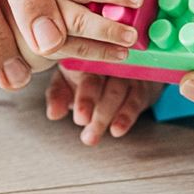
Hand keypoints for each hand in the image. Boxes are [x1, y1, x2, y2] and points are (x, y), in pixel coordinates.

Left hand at [45, 69, 162, 144]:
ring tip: (92, 137)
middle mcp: (107, 61)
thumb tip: (53, 113)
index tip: (81, 118)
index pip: (86, 75)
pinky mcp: (140, 85)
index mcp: (85, 57)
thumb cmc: (85, 75)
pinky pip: (135, 101)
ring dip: (106, 118)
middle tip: (88, 135)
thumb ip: (57, 95)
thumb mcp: (66, 82)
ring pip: (118, 93)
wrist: (121, 67)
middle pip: (104, 85)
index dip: (85, 98)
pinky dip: (126, 117)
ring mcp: (126, 71)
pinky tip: (117, 130)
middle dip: (96, 112)